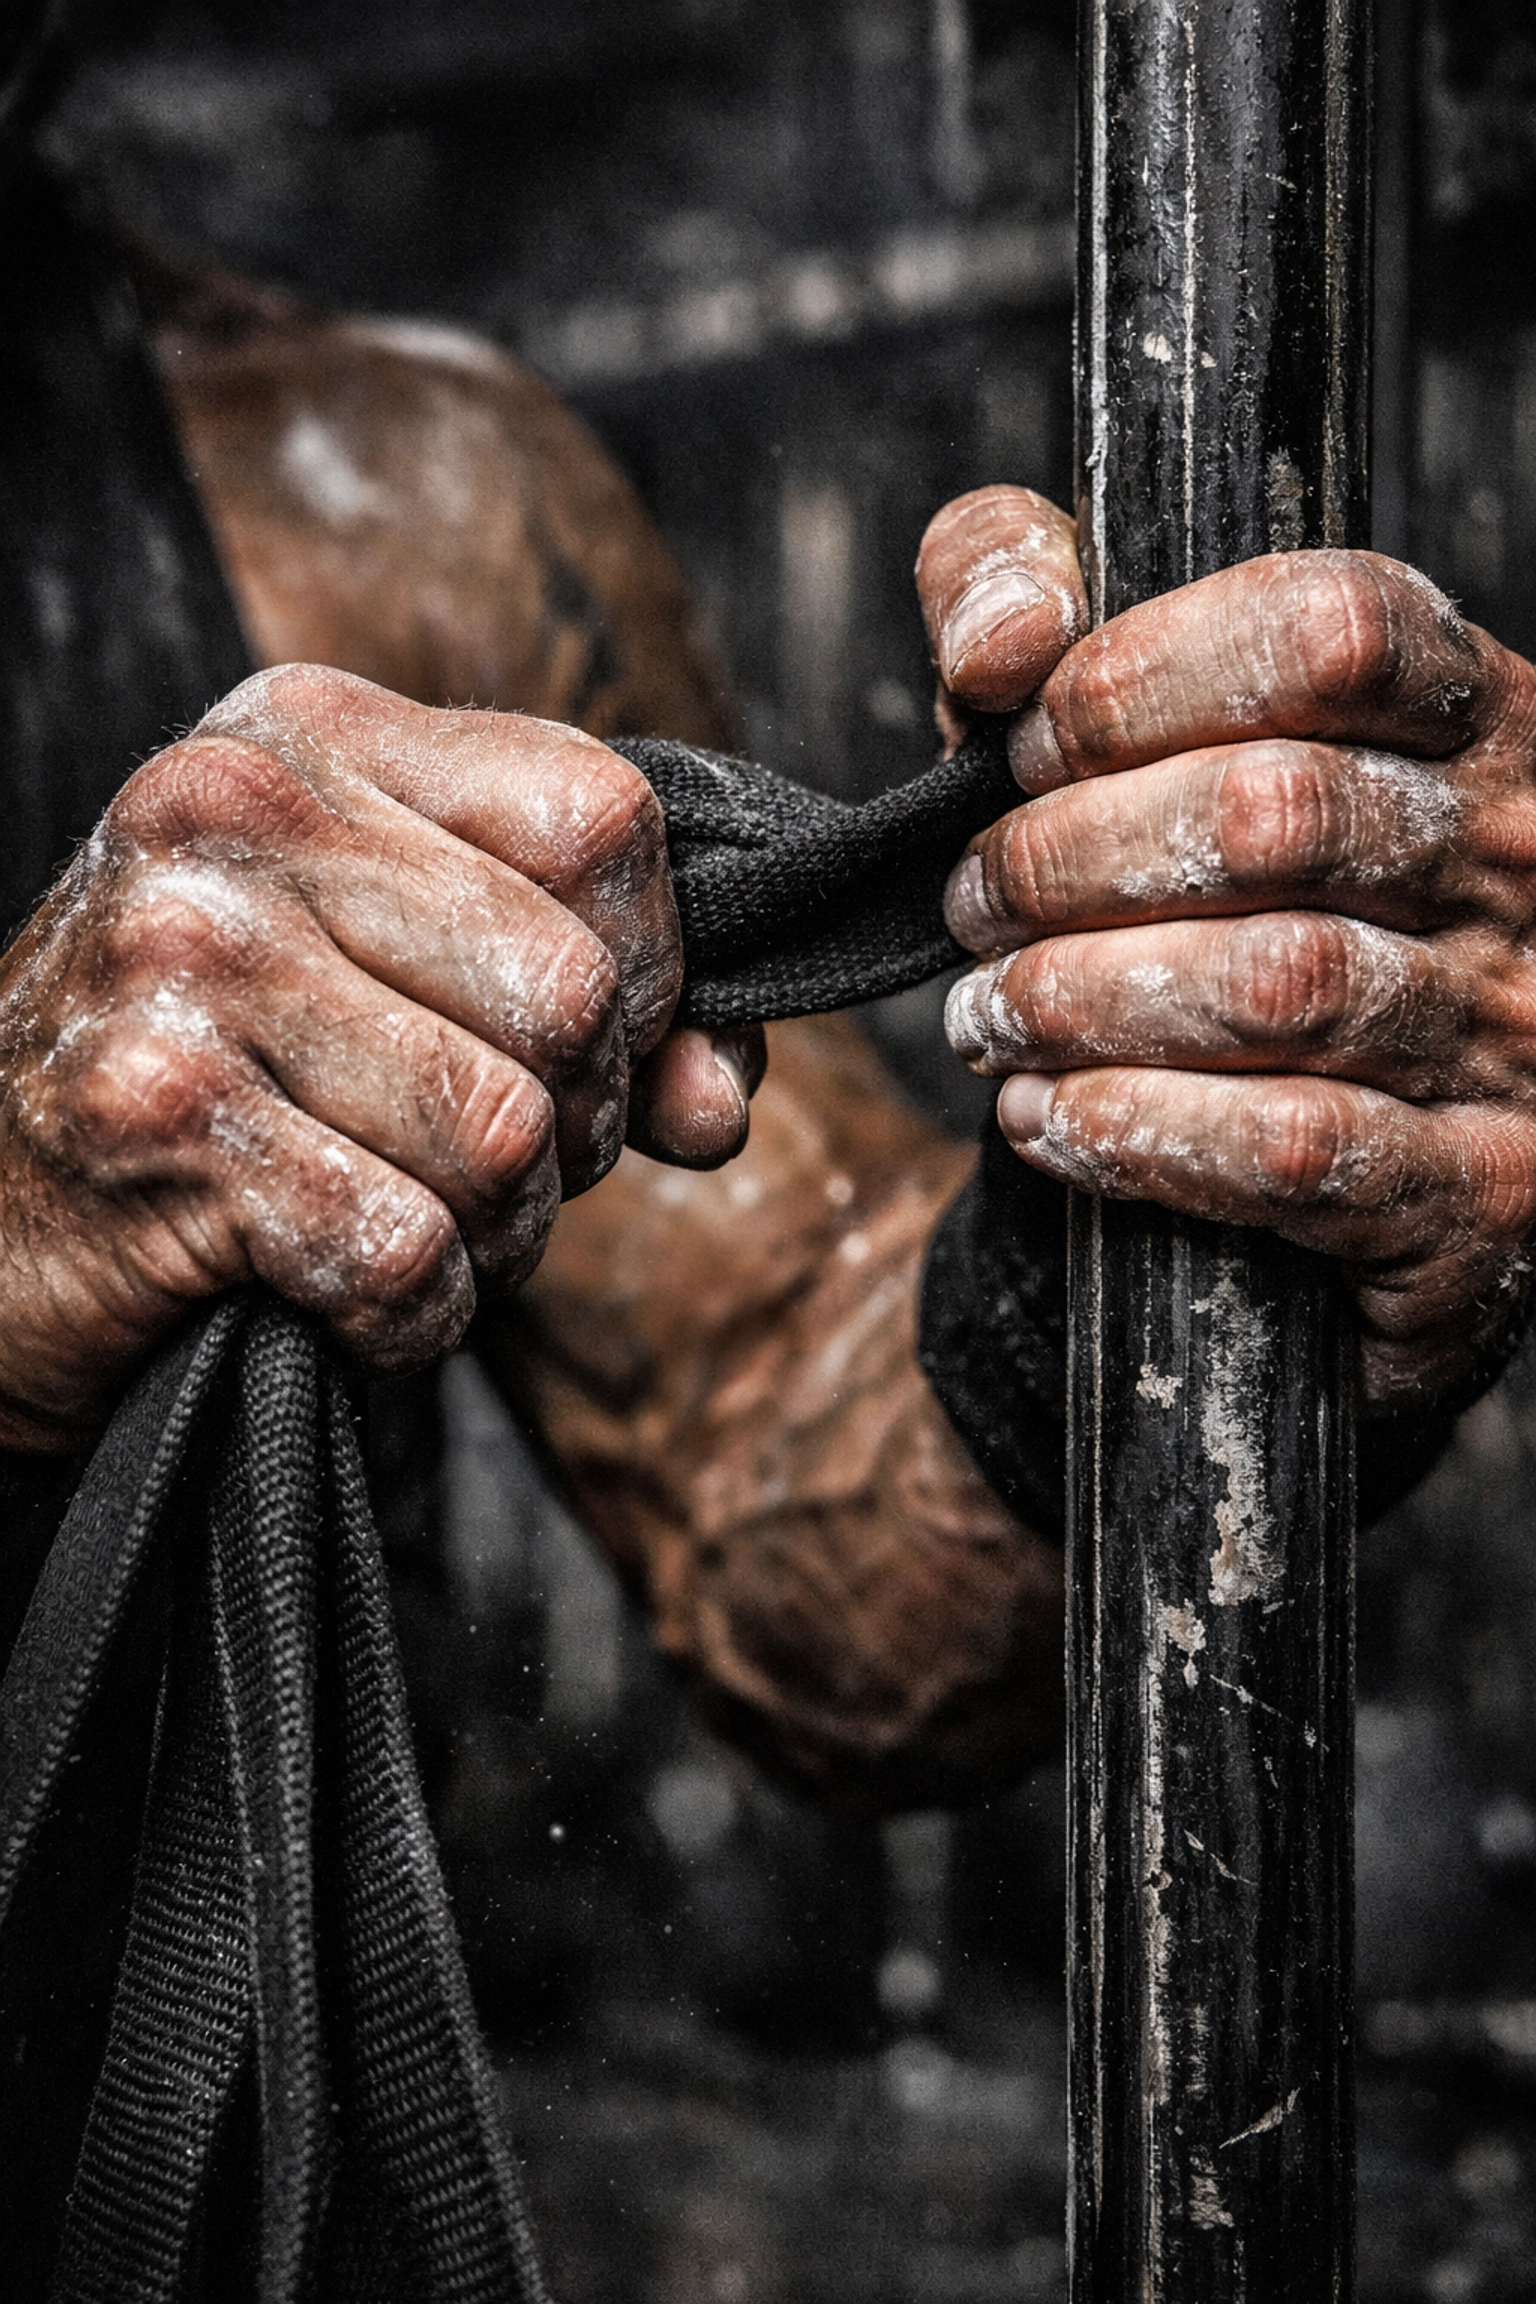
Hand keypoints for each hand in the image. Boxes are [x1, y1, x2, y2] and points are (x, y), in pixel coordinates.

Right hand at [0, 664, 759, 1447]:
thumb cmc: (211, 1081)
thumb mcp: (392, 976)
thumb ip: (596, 1007)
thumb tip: (717, 1095)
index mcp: (311, 738)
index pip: (606, 817)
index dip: (650, 966)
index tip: (581, 1043)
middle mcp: (233, 813)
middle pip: (570, 992)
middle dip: (575, 1127)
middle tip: (486, 1166)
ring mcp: (182, 958)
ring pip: (505, 1134)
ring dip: (498, 1233)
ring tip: (413, 1223)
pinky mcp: (154, 1115)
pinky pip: (410, 1252)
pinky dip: (416, 1315)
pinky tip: (343, 1293)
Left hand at [918, 486, 1535, 1415]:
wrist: (1406, 1148)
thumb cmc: (1259, 901)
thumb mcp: (1157, 714)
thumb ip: (1041, 596)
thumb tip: (994, 644)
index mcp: (1469, 715)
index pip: (1328, 631)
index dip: (1135, 680)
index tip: (1024, 746)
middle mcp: (1519, 856)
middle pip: (1272, 814)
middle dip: (1068, 858)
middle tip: (975, 904)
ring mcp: (1517, 1027)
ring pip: (1275, 986)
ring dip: (1079, 1001)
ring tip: (990, 1014)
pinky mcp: (1480, 1187)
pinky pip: (1292, 1151)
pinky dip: (1136, 1133)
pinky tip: (1050, 1117)